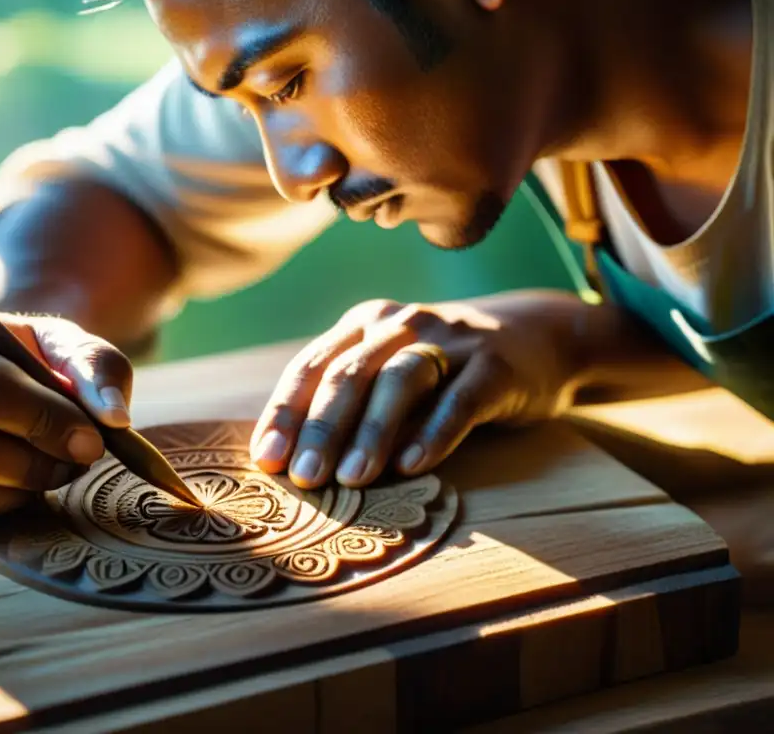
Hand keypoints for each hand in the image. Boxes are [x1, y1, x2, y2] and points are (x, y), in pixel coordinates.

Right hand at [0, 301, 132, 535]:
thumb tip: (114, 417)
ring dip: (20, 491)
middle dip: (38, 463)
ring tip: (48, 469)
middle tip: (77, 461)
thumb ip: (93, 366)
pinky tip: (4, 483)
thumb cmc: (8, 357)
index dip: (46, 421)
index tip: (92, 439)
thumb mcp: (52, 342)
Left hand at [250, 290, 591, 488]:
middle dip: (321, 429)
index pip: (312, 366)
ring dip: (373, 432)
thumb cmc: (443, 369)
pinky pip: (460, 399)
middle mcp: (401, 325)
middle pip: (350, 374)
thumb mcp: (390, 371)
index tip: (267, 459)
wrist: (536, 336)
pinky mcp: (494, 366)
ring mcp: (450, 341)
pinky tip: (414, 465)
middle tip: (304, 479)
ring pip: (401, 381)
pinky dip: (435, 431)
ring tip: (353, 479)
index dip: (286, 413)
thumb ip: (350, 402)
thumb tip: (290, 462)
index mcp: (364, 325)